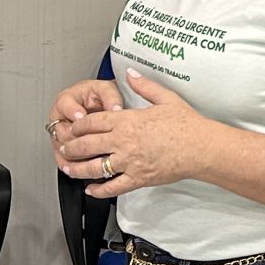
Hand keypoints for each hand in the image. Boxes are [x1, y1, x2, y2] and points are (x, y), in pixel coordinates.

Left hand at [52, 68, 205, 197]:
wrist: (201, 147)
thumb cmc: (187, 124)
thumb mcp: (165, 98)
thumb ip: (144, 85)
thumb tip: (131, 74)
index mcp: (127, 120)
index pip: (92, 122)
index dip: (77, 126)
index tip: (72, 128)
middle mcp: (123, 141)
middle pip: (86, 145)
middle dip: (71, 147)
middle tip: (64, 149)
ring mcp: (129, 162)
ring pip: (93, 167)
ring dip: (77, 169)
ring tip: (69, 169)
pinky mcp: (137, 179)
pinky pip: (112, 187)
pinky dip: (98, 190)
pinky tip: (91, 189)